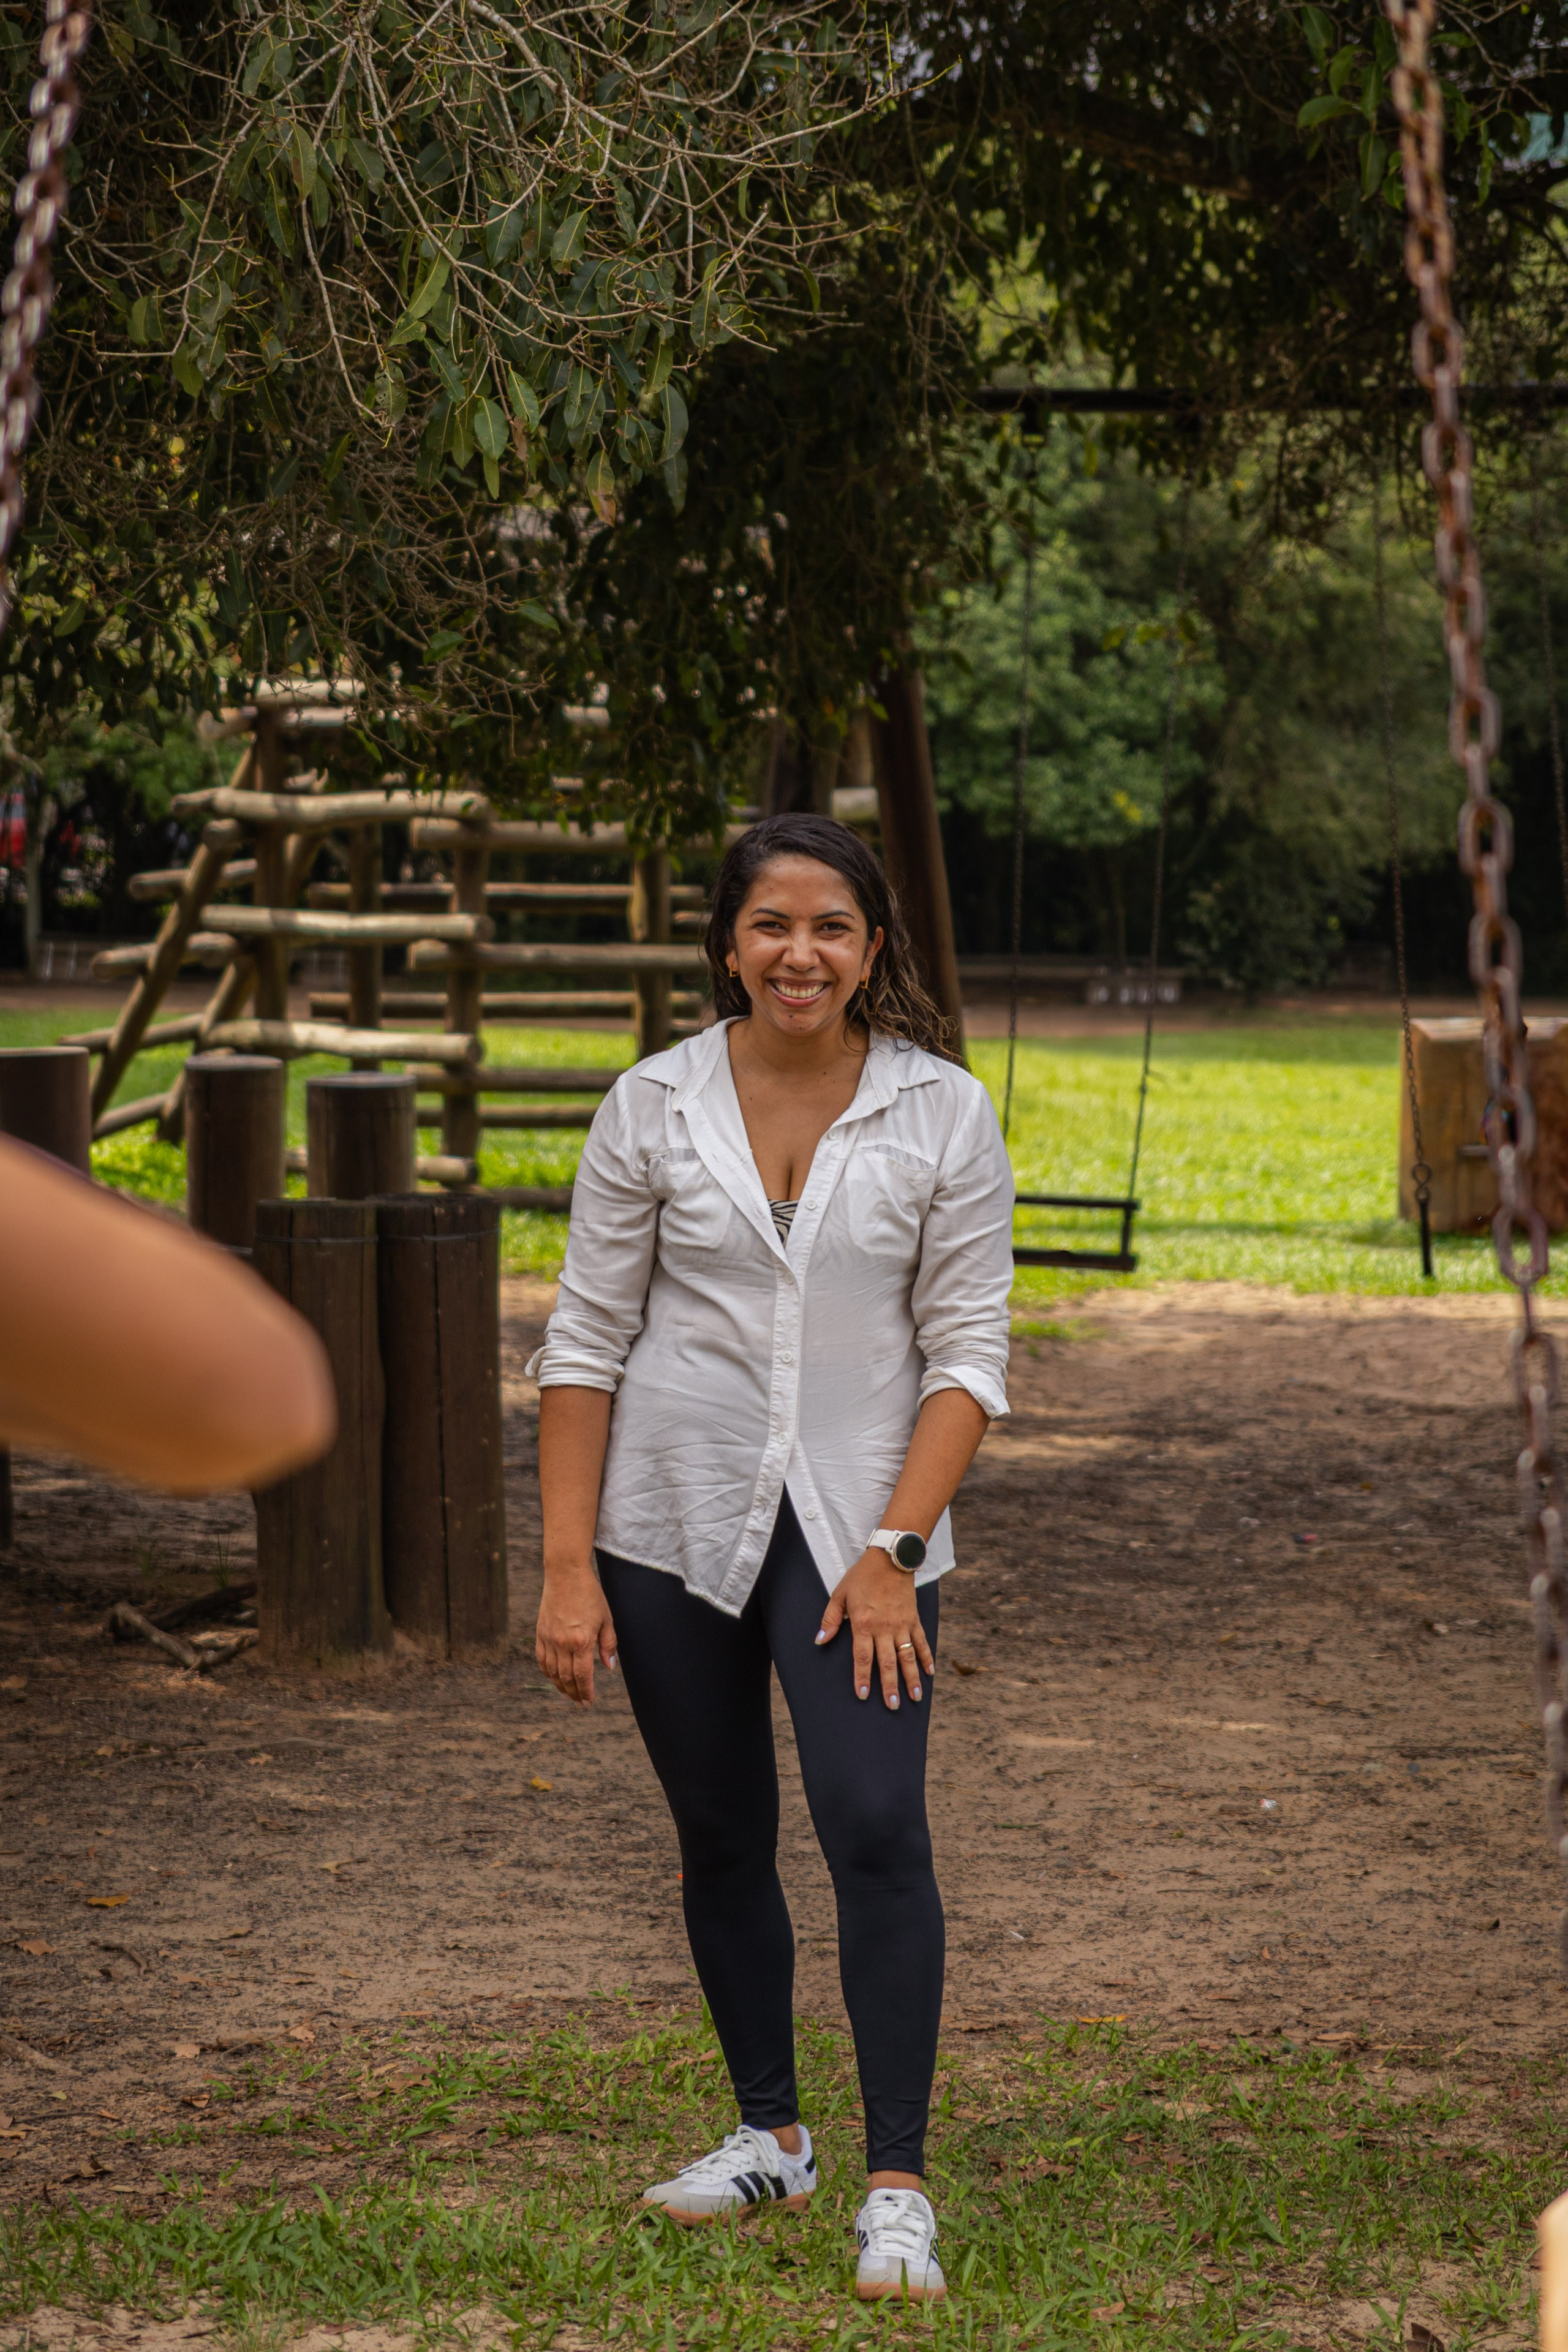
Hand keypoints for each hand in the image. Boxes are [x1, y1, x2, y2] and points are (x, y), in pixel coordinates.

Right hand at [536, 1564, 617, 1705]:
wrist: (565, 1574)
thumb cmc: (590, 1594)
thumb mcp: (606, 1618)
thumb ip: (608, 1644)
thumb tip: (609, 1667)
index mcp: (581, 1641)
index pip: (583, 1676)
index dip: (586, 1692)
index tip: (589, 1703)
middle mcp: (563, 1643)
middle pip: (567, 1678)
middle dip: (574, 1694)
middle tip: (581, 1704)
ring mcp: (549, 1639)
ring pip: (553, 1672)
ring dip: (561, 1687)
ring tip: (569, 1695)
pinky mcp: (540, 1633)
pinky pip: (541, 1660)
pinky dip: (547, 1673)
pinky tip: (554, 1678)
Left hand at [817, 1549, 932, 1708]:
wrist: (889, 1558)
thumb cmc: (861, 1577)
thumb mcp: (839, 1595)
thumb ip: (830, 1620)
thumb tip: (819, 1641)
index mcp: (863, 1624)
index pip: (863, 1657)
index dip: (863, 1677)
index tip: (863, 1695)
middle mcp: (884, 1628)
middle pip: (887, 1663)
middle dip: (890, 1686)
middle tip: (892, 1706)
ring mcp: (901, 1624)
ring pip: (907, 1656)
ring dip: (912, 1678)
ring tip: (915, 1698)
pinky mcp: (913, 1619)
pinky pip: (921, 1641)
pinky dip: (926, 1657)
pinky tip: (930, 1673)